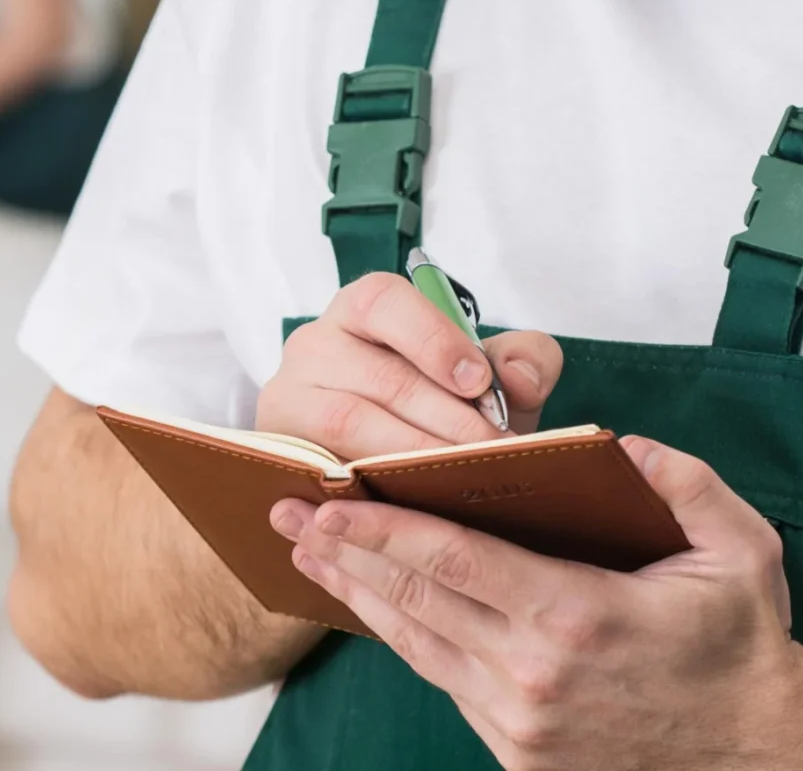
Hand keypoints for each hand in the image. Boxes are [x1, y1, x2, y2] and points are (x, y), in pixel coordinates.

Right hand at [256, 272, 562, 457]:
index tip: (478, 381)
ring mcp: (289, 393)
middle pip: (378, 373)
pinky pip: (322, 465)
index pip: (384, 301)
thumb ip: (523, 363)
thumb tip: (518, 379)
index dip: (432, 338)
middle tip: (493, 451)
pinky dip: (370, 483)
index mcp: (364, 309)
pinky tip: (412, 503)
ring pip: (348, 420)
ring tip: (461, 477)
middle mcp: (316, 342)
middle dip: (443, 416)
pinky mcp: (279, 446)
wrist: (384, 460)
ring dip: (412, 451)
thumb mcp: (487, 381)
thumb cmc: (440, 407)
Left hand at [273, 437, 802, 769]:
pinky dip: (399, 633)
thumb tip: (618, 443)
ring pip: (415, 642)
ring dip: (355, 594)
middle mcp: (532, 675)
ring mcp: (519, 722)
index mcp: (574, 616)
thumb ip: (679, 481)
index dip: (380, 529)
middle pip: (414, 600)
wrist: (760, 754)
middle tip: (285, 514)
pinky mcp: (518, 751)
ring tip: (305, 553)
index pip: (451, 560)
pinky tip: (370, 601)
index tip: (326, 501)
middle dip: (342, 553)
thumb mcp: (738, 548)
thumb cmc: (739, 641)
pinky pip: (441, 677)